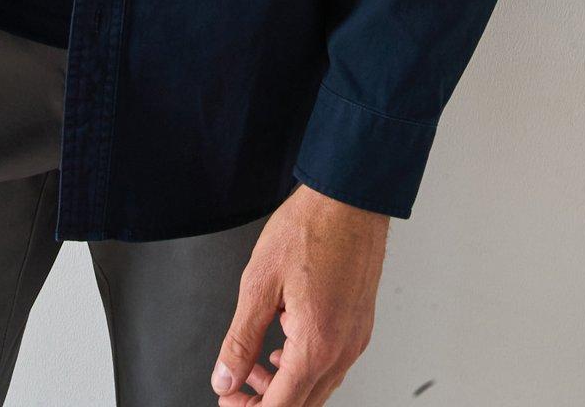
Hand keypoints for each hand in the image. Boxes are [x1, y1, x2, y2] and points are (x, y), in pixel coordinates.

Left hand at [210, 183, 388, 404]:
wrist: (349, 198)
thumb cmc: (309, 228)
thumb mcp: (259, 283)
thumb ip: (240, 339)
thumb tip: (225, 378)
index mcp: (316, 344)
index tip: (229, 400)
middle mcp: (342, 349)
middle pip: (303, 405)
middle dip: (266, 402)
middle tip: (237, 385)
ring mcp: (355, 338)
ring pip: (319, 386)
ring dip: (285, 384)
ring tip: (257, 363)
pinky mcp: (359, 324)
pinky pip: (332, 363)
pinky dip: (305, 365)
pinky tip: (286, 341)